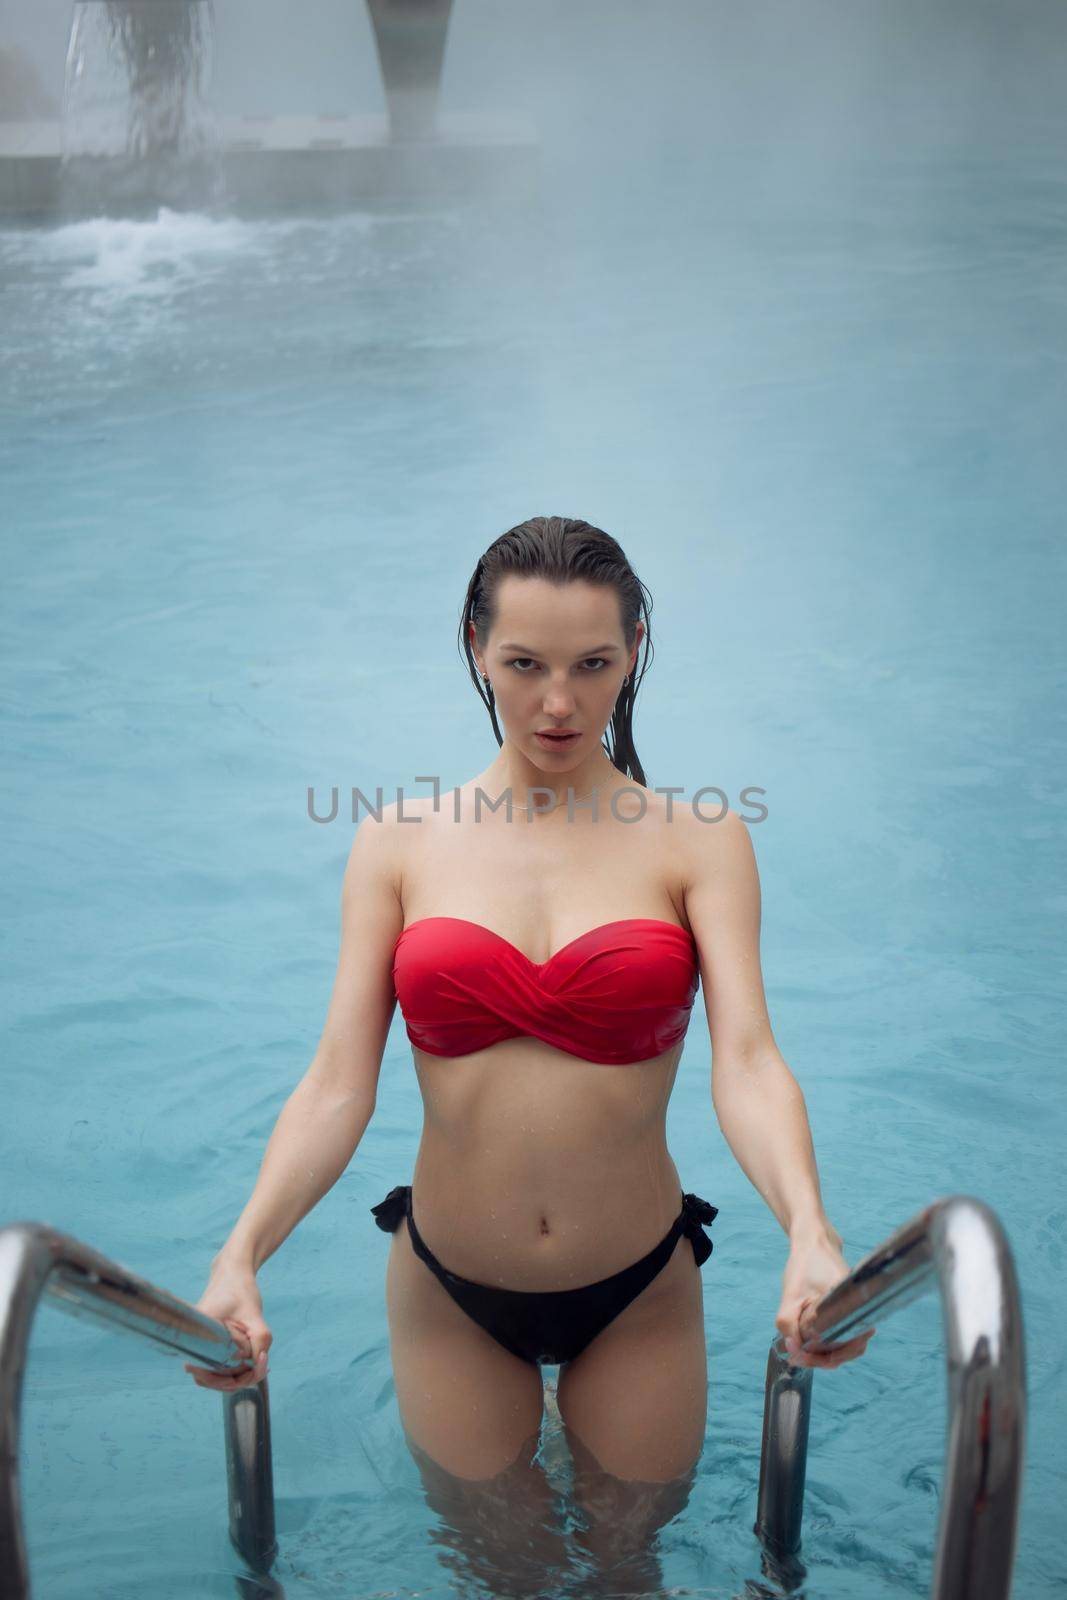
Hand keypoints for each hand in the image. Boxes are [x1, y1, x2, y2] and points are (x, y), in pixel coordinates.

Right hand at [182, 1260, 272, 1392]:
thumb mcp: (254, 1315)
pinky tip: (255, 1359)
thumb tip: (259, 1365)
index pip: (204, 1373)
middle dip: (236, 1380)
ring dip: (237, 1375)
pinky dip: (236, 1368)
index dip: (227, 1381)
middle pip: (209, 1379)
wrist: (233, 1274)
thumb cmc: (240, 1290)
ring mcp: (200, 1346)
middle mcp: (193, 1344)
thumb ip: (260, 1341)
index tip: (250, 1372)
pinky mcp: (208, 1346)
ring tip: (259, 1361)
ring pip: (214, 1375)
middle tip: (260, 1367)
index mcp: (196, 1336)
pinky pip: (218, 1366)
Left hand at [775, 1227, 874, 1370]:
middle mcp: (861, 1311)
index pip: (851, 1346)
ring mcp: (855, 1310)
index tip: (803, 1357)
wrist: (813, 1240)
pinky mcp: (847, 1308)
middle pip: (850, 1349)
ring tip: (801, 1351)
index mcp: (855, 1308)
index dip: (827, 1359)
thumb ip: (788, 1324)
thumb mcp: (791, 1294)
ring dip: (825, 1352)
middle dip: (824, 1359)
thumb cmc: (805, 1264)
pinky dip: (827, 1342)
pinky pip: (842, 1332)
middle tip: (798, 1358)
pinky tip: (807, 1341)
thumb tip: (793, 1350)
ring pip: (846, 1342)